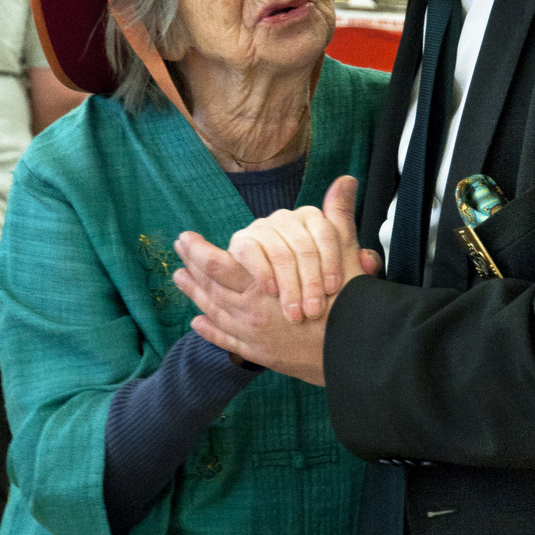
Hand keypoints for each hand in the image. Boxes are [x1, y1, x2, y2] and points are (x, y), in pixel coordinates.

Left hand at [172, 175, 378, 380]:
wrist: (357, 353)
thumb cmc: (350, 305)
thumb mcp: (343, 255)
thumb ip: (337, 216)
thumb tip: (343, 180)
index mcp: (263, 286)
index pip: (218, 264)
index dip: (198, 250)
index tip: (184, 238)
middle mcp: (251, 312)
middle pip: (210, 287)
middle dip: (192, 268)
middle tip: (177, 254)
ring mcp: (253, 337)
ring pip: (214, 312)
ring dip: (196, 295)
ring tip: (181, 279)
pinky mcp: (260, 355)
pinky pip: (226, 342)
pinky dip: (210, 331)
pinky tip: (198, 323)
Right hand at [225, 175, 379, 321]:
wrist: (282, 311)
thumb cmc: (315, 287)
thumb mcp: (340, 268)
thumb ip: (352, 241)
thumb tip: (350, 184)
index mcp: (312, 218)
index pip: (326, 233)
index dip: (331, 264)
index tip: (333, 290)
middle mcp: (287, 218)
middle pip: (303, 247)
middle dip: (310, 284)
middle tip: (313, 311)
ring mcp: (262, 228)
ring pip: (280, 253)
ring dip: (289, 287)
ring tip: (295, 312)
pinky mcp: (242, 241)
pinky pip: (253, 252)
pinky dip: (263, 273)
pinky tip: (271, 291)